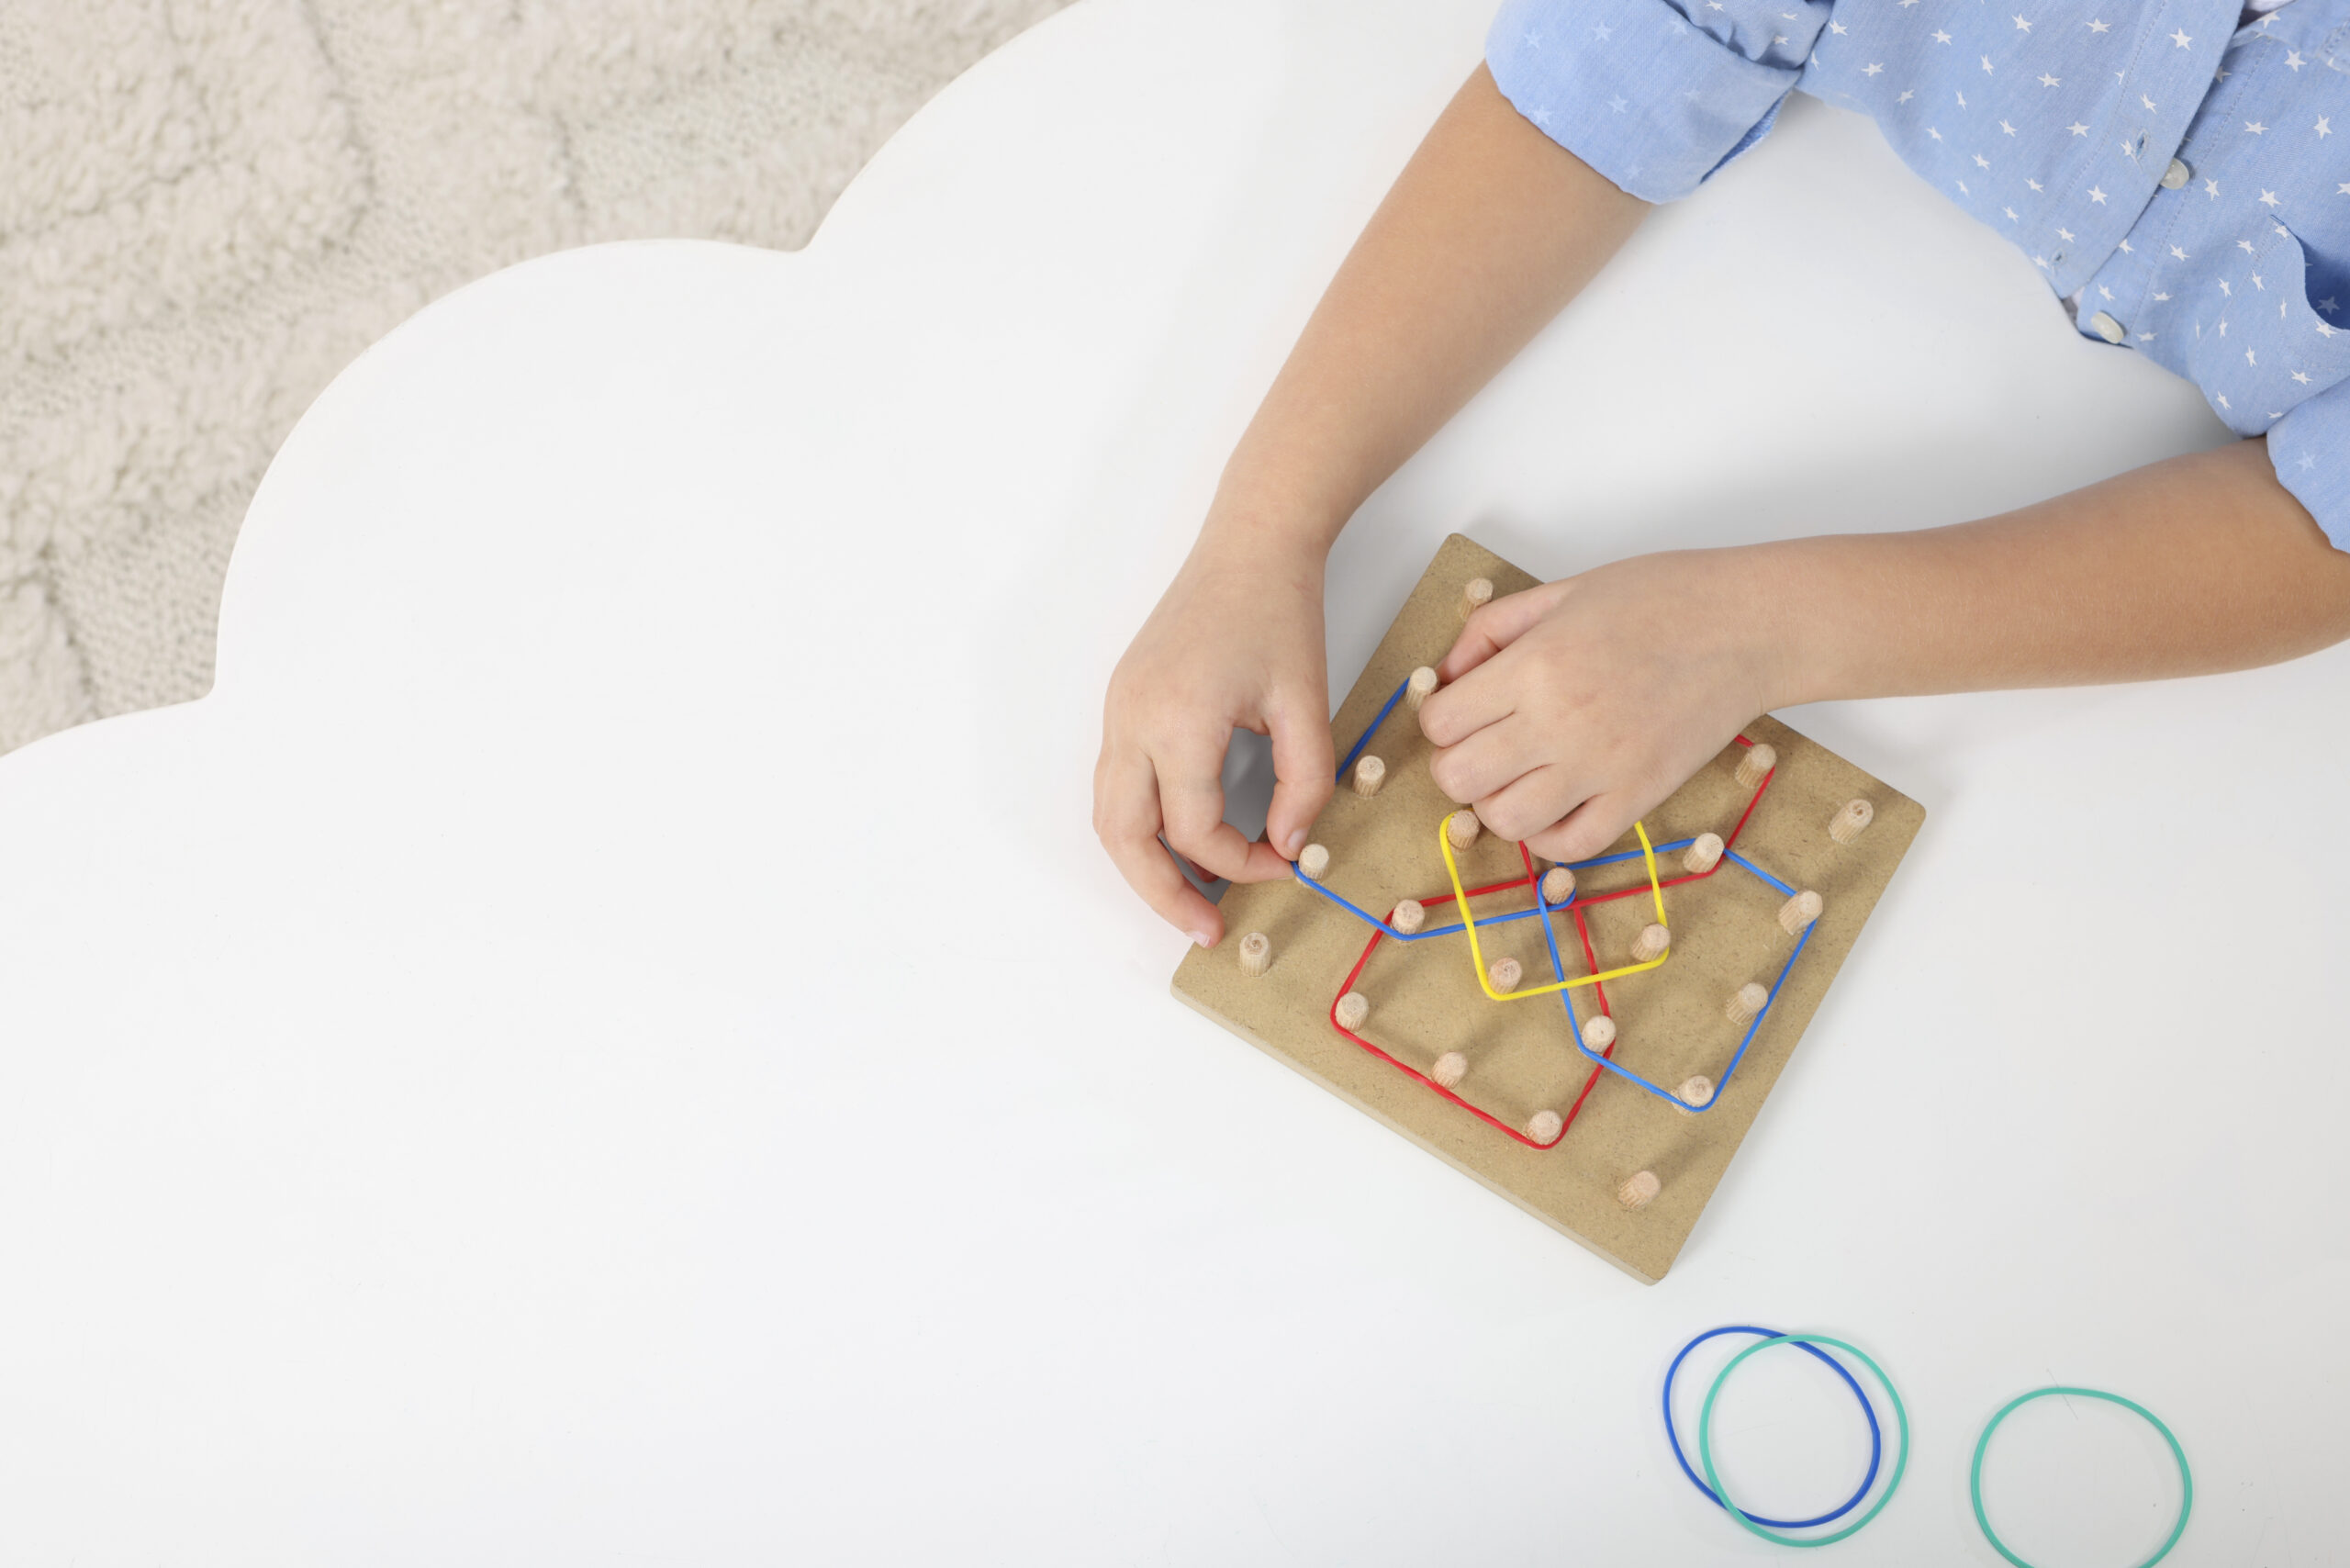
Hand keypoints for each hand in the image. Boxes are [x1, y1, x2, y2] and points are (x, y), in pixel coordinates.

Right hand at [1095, 531, 1336, 946]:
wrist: (1249, 544)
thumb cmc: (1281, 613)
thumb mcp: (1309, 705)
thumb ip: (1304, 785)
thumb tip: (1288, 847)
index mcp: (1179, 719)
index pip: (1196, 829)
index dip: (1242, 864)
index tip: (1286, 866)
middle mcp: (1133, 719)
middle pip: (1125, 837)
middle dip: (1163, 894)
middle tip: (1206, 931)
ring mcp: (1118, 709)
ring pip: (1108, 815)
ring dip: (1142, 865)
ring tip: (1187, 900)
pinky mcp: (1121, 701)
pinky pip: (1115, 784)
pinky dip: (1139, 826)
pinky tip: (1178, 844)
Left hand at [1420, 548, 1792, 861]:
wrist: (1751, 625)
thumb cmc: (1663, 598)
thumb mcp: (1561, 592)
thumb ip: (1491, 631)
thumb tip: (1446, 676)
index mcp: (1534, 666)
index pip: (1439, 722)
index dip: (1441, 718)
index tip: (1462, 710)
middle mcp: (1560, 722)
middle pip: (1457, 778)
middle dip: (1455, 764)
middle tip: (1481, 745)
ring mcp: (1602, 767)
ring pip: (1505, 822)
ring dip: (1496, 804)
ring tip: (1517, 776)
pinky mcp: (1640, 797)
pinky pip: (1569, 847)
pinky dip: (1547, 837)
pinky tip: (1553, 805)